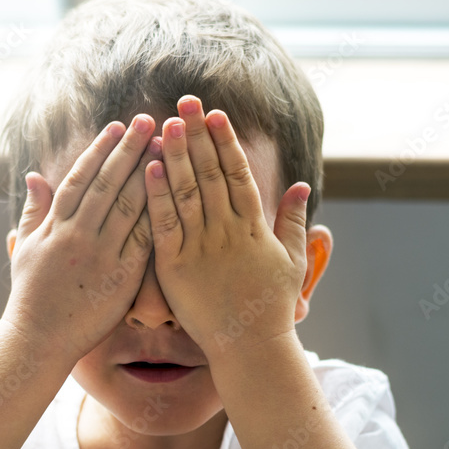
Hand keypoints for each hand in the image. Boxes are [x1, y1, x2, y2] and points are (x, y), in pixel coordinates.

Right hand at [1, 115, 159, 361]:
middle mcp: (78, 234)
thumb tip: (35, 175)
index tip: (117, 126)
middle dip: (129, 150)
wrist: (39, 339)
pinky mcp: (121, 276)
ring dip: (148, 174)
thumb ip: (33, 210)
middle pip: (108, 184)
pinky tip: (174, 194)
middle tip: (148, 121)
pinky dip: (157, 215)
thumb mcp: (22, 248)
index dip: (100, 150)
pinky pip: (143, 240)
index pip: (81, 178)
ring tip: (165, 148)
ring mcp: (100, 255)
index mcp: (55, 225)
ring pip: (128, 206)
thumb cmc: (31, 295)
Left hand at [144, 96, 311, 361]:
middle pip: (210, 173)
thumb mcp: (292, 261)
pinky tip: (148, 168)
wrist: (251, 348)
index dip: (226, 141)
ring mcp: (201, 248)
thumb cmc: (272, 307)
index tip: (216, 114)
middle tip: (185, 101)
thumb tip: (300, 184)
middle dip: (197, 135)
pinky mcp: (175, 267)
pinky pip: (164, 225)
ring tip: (164, 123)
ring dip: (175, 155)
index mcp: (254, 228)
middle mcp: (227, 232)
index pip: (238, 174)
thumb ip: (293, 220)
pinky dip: (156, 196)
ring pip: (186, 192)